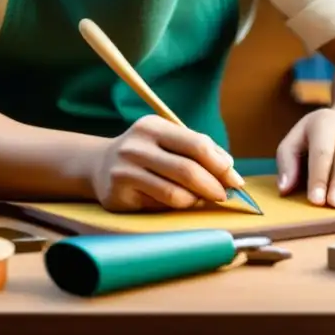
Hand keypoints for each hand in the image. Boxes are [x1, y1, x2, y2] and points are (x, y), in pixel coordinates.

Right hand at [89, 115, 245, 211]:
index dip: (221, 165)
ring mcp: (125, 170)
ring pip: (175, 194)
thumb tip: (231, 171)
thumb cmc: (147, 153)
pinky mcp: (119, 194)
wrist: (99, 165)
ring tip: (200, 200)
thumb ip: (200, 150)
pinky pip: (159, 206)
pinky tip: (179, 203)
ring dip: (196, 200)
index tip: (235, 180)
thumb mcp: (168, 140)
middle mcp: (137, 145)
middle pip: (188, 170)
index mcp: (154, 127)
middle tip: (224, 197)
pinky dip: (177, 207)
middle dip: (213, 187)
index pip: (197, 145)